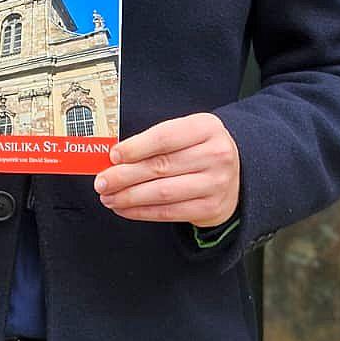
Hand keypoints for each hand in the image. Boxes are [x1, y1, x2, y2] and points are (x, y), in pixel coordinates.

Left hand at [93, 112, 239, 226]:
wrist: (238, 172)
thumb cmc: (200, 150)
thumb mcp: (186, 133)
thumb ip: (155, 141)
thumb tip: (114, 157)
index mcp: (206, 128)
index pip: (164, 137)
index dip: (135, 148)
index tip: (112, 156)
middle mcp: (215, 154)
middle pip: (160, 167)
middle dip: (124, 176)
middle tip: (102, 182)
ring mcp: (216, 183)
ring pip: (162, 193)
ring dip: (129, 197)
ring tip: (108, 197)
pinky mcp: (210, 208)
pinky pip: (169, 212)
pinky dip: (142, 212)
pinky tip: (125, 209)